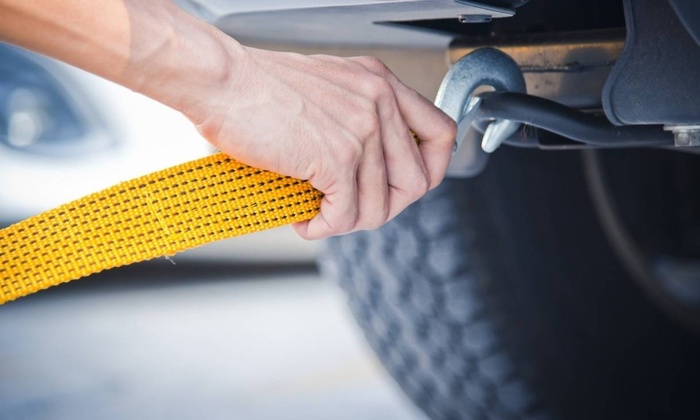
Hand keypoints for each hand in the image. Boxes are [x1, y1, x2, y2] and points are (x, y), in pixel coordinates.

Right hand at [187, 47, 455, 239]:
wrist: (221, 81)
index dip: (431, 170)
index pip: (440, 134)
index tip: (404, 188)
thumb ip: (358, 117)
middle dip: (382, 207)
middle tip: (348, 209)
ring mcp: (361, 130)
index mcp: (380, 84)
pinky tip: (305, 220)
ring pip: (379, 207)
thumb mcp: (328, 89)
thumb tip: (370, 168)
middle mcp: (379, 103)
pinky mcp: (337, 157)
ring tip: (319, 215)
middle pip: (415, 182)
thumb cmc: (258, 87)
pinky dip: (324, 228)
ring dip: (347, 222)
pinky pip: (346, 216)